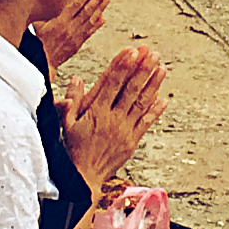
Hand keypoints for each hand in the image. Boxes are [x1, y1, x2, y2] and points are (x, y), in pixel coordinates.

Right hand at [34, 0, 107, 72]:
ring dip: (100, 8)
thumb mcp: (38, 24)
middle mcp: (70, 28)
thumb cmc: (37, 41)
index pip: (75, 4)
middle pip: (86, 10)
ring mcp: (76, 36)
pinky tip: (103, 17)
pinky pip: (90, 32)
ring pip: (91, 20)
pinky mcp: (78, 43)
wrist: (42, 61)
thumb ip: (45, 11)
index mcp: (60, 21)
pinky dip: (97, 24)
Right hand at [59, 45, 167, 191]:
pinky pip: (145, 123)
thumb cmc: (72, 150)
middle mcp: (113, 119)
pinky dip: (155, 111)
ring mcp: (125, 130)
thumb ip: (71, 101)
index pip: (112, 83)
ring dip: (153, 85)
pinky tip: (163, 99)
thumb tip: (76, 79)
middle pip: (131, 89)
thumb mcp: (65, 124)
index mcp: (96, 112)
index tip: (131, 51)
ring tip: (162, 69)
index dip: (123, 65)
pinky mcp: (132, 141)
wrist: (82, 177)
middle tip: (152, 53)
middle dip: (143, 69)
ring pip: (141, 103)